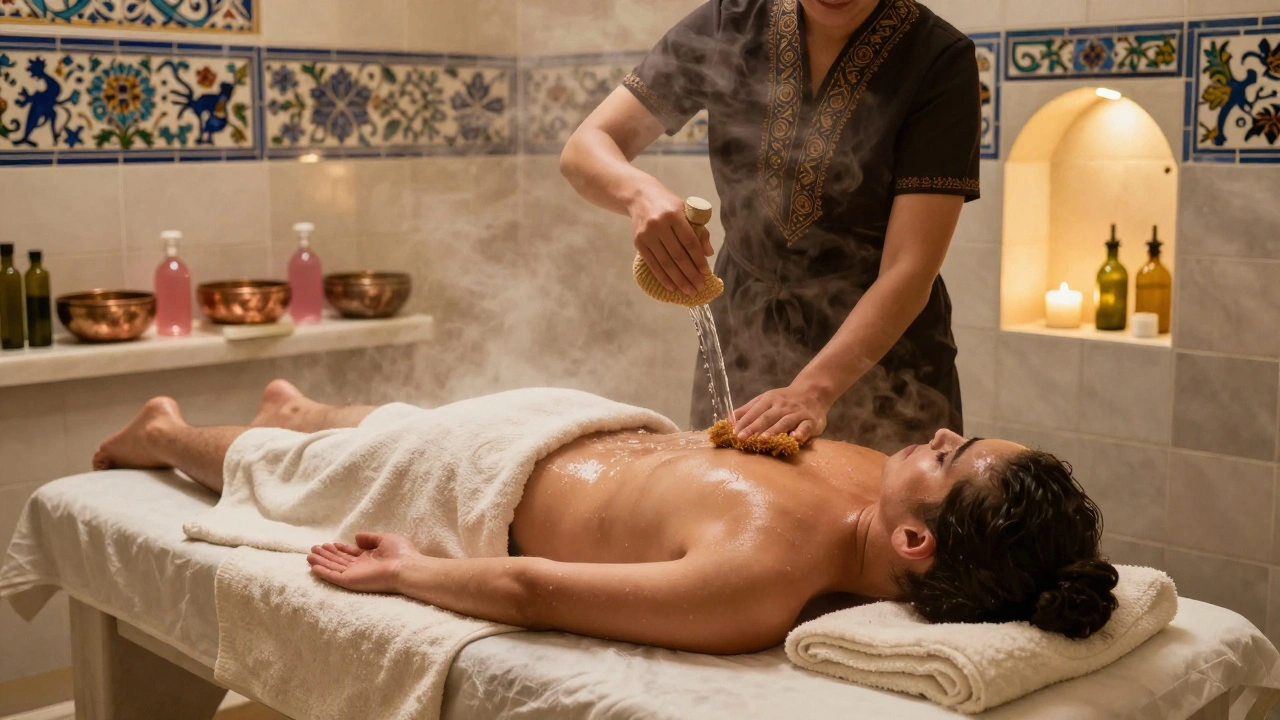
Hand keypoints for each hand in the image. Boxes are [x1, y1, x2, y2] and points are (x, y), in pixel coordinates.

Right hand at [307, 532, 419, 593]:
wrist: (405, 568)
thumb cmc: (401, 553)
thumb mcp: (385, 538)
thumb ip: (369, 538)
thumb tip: (356, 537)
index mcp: (370, 558)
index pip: (351, 553)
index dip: (339, 548)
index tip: (330, 544)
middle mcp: (361, 566)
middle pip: (340, 560)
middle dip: (327, 554)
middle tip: (314, 548)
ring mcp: (355, 574)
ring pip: (333, 567)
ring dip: (322, 561)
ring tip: (309, 555)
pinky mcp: (350, 581)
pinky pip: (333, 576)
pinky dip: (323, 572)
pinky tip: (313, 566)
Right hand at [628, 182, 712, 296]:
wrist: (640, 196)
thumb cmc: (668, 205)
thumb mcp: (686, 211)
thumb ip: (699, 231)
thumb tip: (708, 254)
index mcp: (674, 214)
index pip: (689, 241)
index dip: (698, 258)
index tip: (705, 272)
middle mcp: (659, 224)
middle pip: (677, 255)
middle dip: (690, 274)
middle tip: (699, 287)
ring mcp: (647, 234)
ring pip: (665, 262)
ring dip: (678, 280)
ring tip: (688, 291)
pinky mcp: (638, 242)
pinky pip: (652, 264)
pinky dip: (662, 277)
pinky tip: (671, 287)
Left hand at [733, 384, 829, 442]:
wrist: (813, 392)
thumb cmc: (784, 400)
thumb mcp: (765, 400)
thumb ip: (748, 410)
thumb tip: (728, 418)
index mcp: (769, 400)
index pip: (754, 412)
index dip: (744, 423)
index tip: (733, 433)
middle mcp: (782, 405)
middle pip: (766, 417)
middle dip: (753, 428)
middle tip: (742, 438)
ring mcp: (797, 413)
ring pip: (784, 422)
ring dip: (773, 430)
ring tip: (763, 439)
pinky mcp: (811, 420)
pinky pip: (805, 426)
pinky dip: (801, 432)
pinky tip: (795, 438)